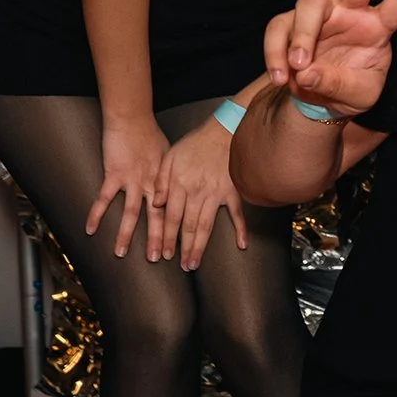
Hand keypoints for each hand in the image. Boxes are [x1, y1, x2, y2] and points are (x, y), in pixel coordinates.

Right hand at [88, 114, 168, 256]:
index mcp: (166, 182)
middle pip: (157, 217)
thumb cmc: (150, 136)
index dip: (176, 230)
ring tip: (121, 253)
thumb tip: (178, 194)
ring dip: (126, 234)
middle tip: (158, 260)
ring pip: (131, 213)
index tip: (179, 248)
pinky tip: (89, 230)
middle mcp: (152, 184)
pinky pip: (104, 198)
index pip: (173, 211)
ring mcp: (132, 180)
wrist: (132, 119)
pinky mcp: (114, 174)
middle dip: (158, 239)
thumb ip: (170, 179)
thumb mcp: (169, 158)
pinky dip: (96, 214)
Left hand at [151, 119, 248, 270]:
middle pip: (188, 226)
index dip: (166, 237)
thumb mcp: (170, 156)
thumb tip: (156, 204)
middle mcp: (198, 192)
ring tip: (196, 263)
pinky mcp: (233, 190)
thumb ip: (160, 180)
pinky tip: (241, 244)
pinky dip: (240, 229)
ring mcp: (217, 193)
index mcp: (180, 185)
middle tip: (182, 267)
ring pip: (207, 225)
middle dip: (183, 249)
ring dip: (201, 246)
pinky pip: (237, 213)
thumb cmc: (196, 143)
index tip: (163, 255)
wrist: (224, 129)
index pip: (170, 217)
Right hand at [263, 0, 396, 116]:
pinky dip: (275, 53)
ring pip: (310, 3)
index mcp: (378, 26)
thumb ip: (338, 84)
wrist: (318, 100)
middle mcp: (351, 12)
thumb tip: (307, 73)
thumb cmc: (348, 89)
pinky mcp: (289, 24)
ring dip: (302, 36)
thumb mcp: (358, 96)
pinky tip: (280, 77)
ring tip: (300, 67)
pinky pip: (278, 29)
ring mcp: (320, 15)